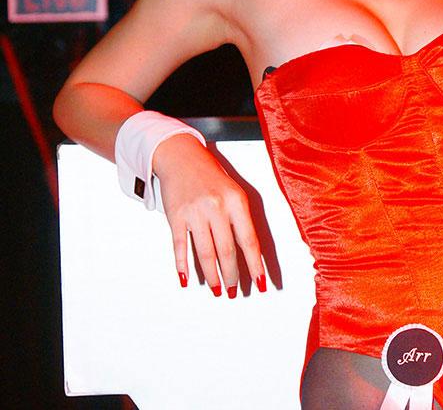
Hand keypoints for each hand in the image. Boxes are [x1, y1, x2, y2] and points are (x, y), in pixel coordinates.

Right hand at [153, 134, 265, 296]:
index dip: (255, 265)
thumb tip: (248, 253)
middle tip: (235, 291)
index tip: (260, 282)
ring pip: (205, 253)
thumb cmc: (211, 177)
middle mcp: (217, 207)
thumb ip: (240, 219)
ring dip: (211, 276)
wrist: (182, 157)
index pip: (249, 240)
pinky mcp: (176, 216)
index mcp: (236, 201)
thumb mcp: (233, 192)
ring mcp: (195, 212)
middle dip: (232, 276)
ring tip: (217, 290)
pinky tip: (187, 279)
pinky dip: (183, 265)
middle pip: (227, 251)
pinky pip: (180, 246)